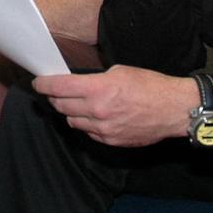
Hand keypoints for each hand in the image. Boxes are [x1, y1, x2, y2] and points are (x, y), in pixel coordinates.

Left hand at [32, 65, 198, 146]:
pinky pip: (88, 133)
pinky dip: (85, 124)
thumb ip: (94, 79)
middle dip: (54, 98)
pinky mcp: (111, 140)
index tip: (38, 83)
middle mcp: (97, 111)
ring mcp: (104, 129)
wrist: (174, 109)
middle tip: (54, 92)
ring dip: (69, 112)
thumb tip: (77, 84)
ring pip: (72, 121)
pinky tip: (92, 116)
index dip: (43, 85)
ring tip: (75, 104)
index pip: (58, 88)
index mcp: (98, 89)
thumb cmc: (151, 86)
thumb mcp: (119, 72)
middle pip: (61, 106)